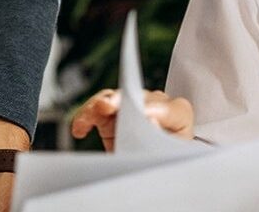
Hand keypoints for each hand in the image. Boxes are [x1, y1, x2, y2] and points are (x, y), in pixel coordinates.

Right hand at [67, 88, 194, 150]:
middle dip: (121, 101)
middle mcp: (156, 103)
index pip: (168, 109)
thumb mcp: (170, 154)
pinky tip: (79, 129)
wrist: (157, 161)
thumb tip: (150, 122)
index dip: (155, 111)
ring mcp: (132, 103)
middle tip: (107, 106)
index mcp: (178, 114)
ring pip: (113, 98)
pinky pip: (97, 108)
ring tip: (84, 120)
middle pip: (138, 98)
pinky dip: (86, 116)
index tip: (143, 115)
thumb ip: (161, 142)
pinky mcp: (112, 111)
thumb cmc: (167, 157)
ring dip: (97, 107)